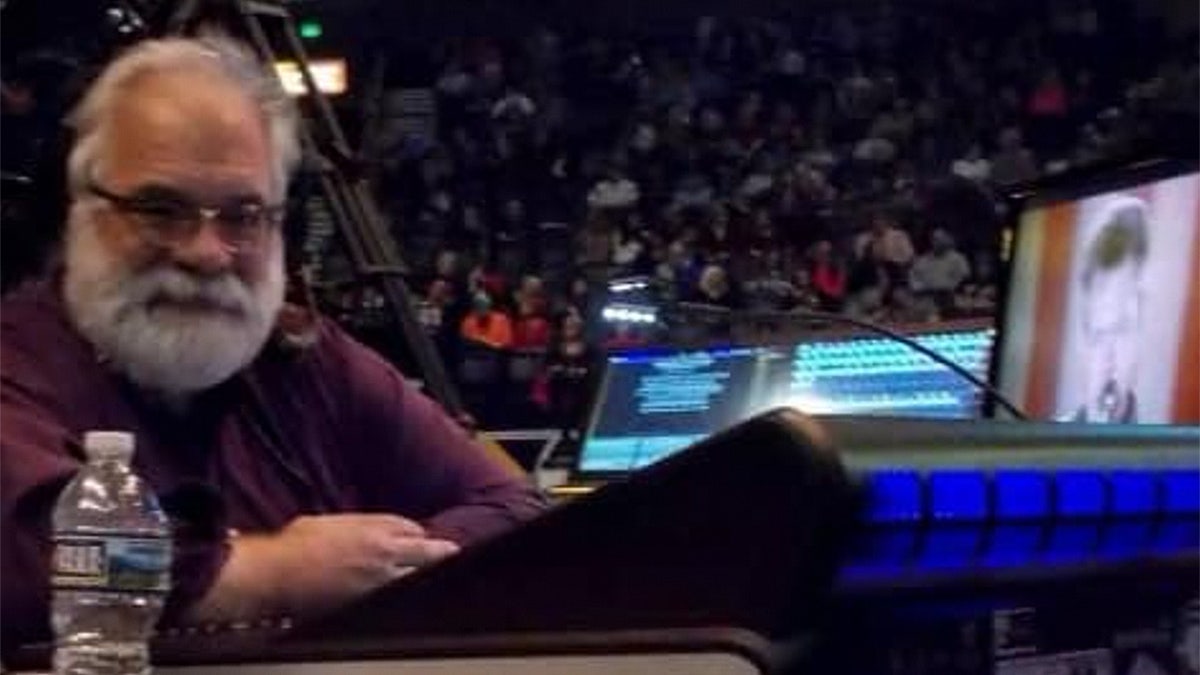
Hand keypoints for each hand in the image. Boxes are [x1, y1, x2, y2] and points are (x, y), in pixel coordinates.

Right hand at [192, 514, 458, 620]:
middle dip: (441, 552)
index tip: (422, 538)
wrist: (280, 572)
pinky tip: (409, 596)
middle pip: (427, 551)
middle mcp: (385, 551)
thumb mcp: (329, 521)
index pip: (412, 528)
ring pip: (417, 576)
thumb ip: (356, 524)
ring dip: (426, 575)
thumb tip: (364, 529)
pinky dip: (404, 593)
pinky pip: (398, 596)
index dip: (419, 534)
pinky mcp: (370, 600)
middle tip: (453, 553)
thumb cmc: (296, 544)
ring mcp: (381, 578)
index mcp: (375, 527)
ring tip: (439, 576)